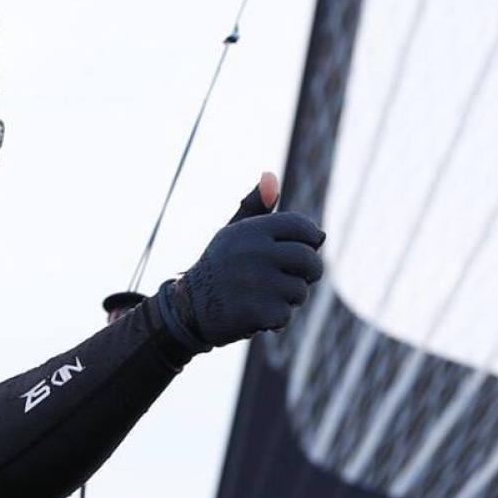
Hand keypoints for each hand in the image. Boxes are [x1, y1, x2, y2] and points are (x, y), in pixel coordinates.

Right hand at [153, 172, 322, 351]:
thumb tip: (270, 176)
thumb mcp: (232, 234)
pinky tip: (257, 316)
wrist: (187, 309)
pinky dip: (275, 320)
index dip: (310, 241)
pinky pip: (285, 315)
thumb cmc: (219, 268)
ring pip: (299, 291)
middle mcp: (254, 252)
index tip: (304, 250)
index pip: (301, 227)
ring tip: (266, 298)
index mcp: (251, 230)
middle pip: (309, 260)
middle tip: (298, 279)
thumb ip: (255, 207)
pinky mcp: (255, 311)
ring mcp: (256, 283)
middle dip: (309, 273)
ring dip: (289, 300)